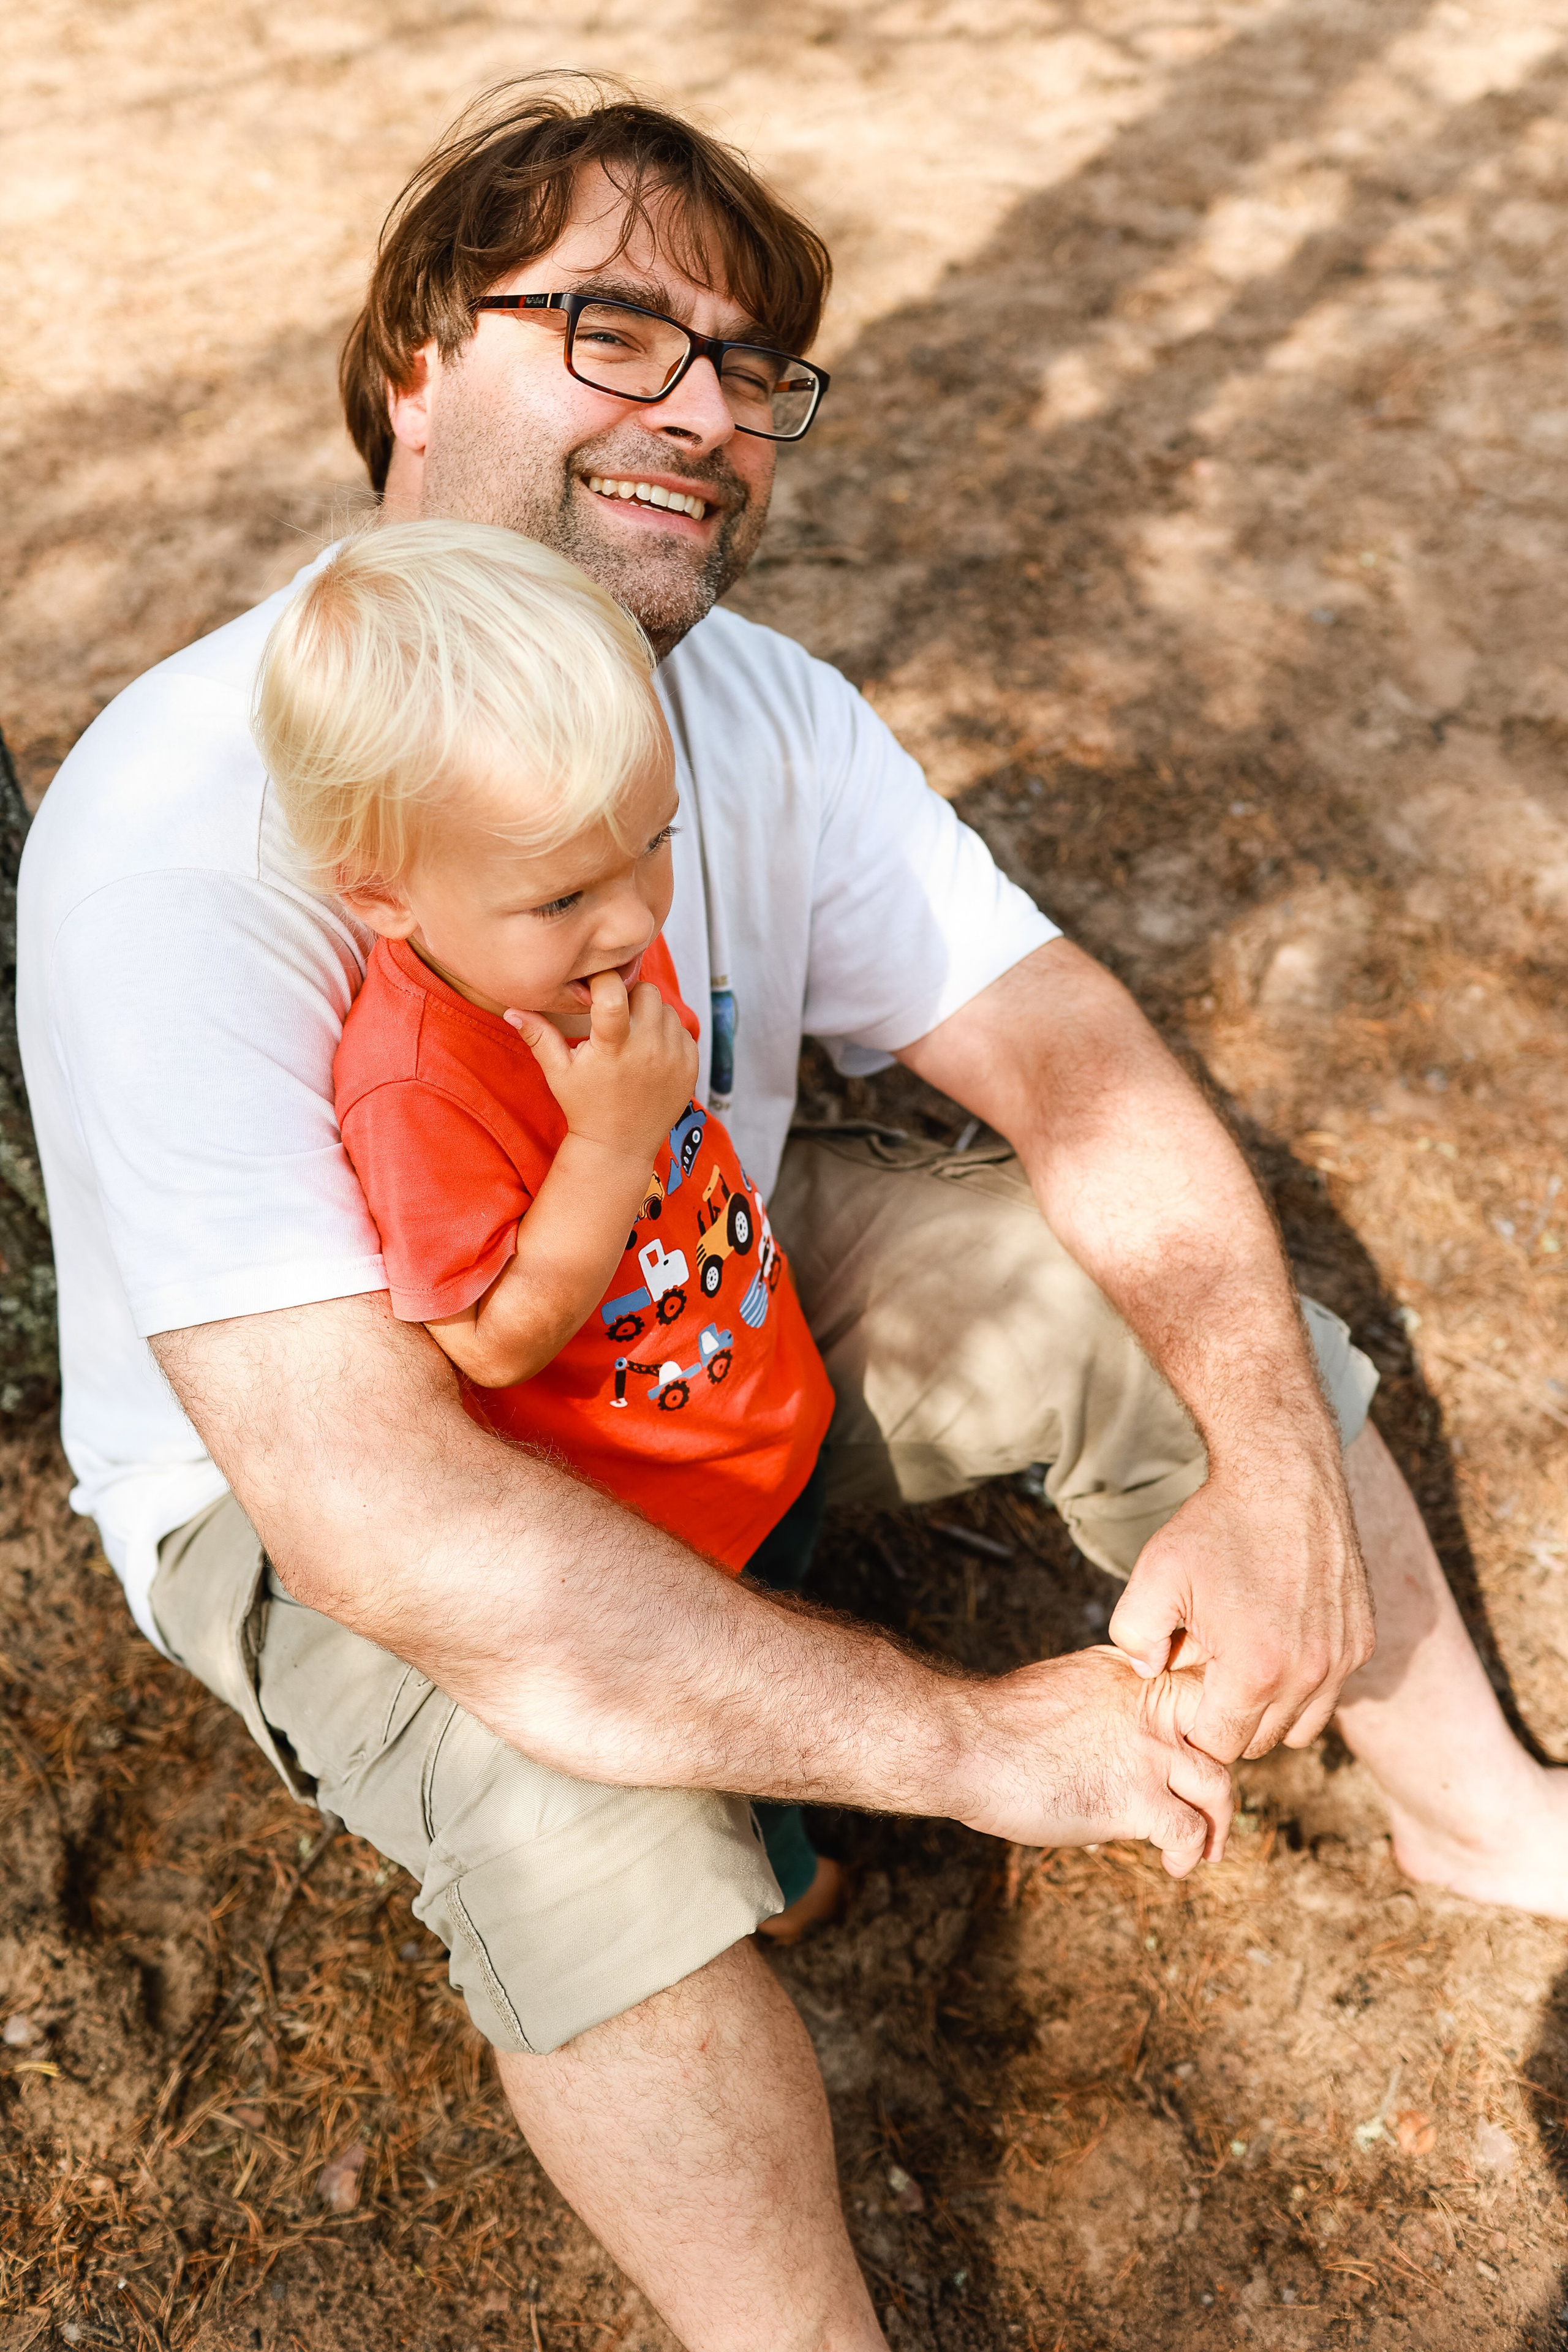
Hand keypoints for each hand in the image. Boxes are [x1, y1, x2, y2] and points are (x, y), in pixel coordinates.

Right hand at [508, 974, 697, 1168]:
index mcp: (613, 1047)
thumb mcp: (558, 1072)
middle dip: (629, 996)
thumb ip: (538, 1036)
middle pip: (647, 991)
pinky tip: (649, 1052)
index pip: (613, 993)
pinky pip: (683, 1030)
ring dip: (650, 1015)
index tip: (596, 990)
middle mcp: (648, 1049)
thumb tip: (511, 1009)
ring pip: (667, 1008)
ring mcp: (674, 1058)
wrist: (619, 1145)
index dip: (603, 982)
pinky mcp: (691, 1065)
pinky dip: (667, 1034)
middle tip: (615, 1016)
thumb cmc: (584, 1106)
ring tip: (631, 1036)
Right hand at [955, 1647, 1233, 1877]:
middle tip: (1215, 1799)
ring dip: (1217, 1823)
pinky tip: (1174, 1863)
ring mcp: (1145, 1752)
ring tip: (1207, 1845)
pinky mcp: (1134, 1798)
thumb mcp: (1067, 1685)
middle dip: (1228, 1767)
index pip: (1200, 1685)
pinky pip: (1188, 1832)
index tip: (1207, 1749)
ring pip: (1219, 1787)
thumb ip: (1108, 1699)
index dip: (1214, 1719)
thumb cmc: (999, 1722)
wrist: (964, 1742)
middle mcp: (1148, 1706)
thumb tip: (1119, 1730)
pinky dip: (1188, 1853)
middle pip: (1224, 1732)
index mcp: (1130, 1674)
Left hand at [1107, 1446, 1375, 1764]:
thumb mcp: (1153, 1575)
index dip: (1192, 1719)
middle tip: (1210, 1664)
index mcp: (1256, 1671)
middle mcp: (1309, 1675)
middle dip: (1229, 1715)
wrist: (1283, 1474)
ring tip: (1244, 1656)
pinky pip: (1328, 1691)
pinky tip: (1277, 1634)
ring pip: (1299, 1725)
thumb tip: (1150, 1672)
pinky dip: (1303, 1680)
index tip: (1184, 1679)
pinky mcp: (1361, 1642)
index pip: (1219, 1743)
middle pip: (1260, 1740)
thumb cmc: (1215, 1525)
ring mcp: (1342, 1660)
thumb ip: (1133, 1637)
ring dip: (1269, 1706)